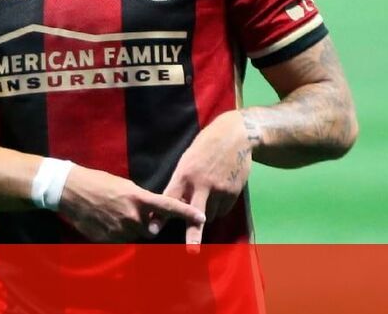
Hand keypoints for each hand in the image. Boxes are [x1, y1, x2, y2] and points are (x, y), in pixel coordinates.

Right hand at [58, 165, 204, 242]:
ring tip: (113, 214)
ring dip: (130, 229)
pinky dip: (117, 234)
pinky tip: (104, 221)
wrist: (70, 190)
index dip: (186, 213)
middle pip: (151, 229)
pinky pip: (120, 241)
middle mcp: (132, 216)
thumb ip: (141, 201)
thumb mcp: (124, 185)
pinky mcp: (108, 239)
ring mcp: (120, 230)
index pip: (168, 207)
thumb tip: (153, 214)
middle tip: (131, 212)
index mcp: (137, 198)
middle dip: (147, 224)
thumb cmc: (97, 182)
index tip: (202, 217)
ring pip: (135, 236)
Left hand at [163, 110, 252, 246]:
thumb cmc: (205, 148)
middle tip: (191, 251)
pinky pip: (222, 211)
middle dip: (193, 234)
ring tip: (207, 196)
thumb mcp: (187, 160)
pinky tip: (220, 191)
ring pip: (208, 216)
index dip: (161, 215)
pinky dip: (218, 208)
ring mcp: (220, 189)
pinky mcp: (233, 192)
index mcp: (185, 174)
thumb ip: (181, 181)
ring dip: (204, 214)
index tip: (153, 228)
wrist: (235, 136)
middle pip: (195, 215)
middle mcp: (202, 184)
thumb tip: (173, 204)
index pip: (170, 198)